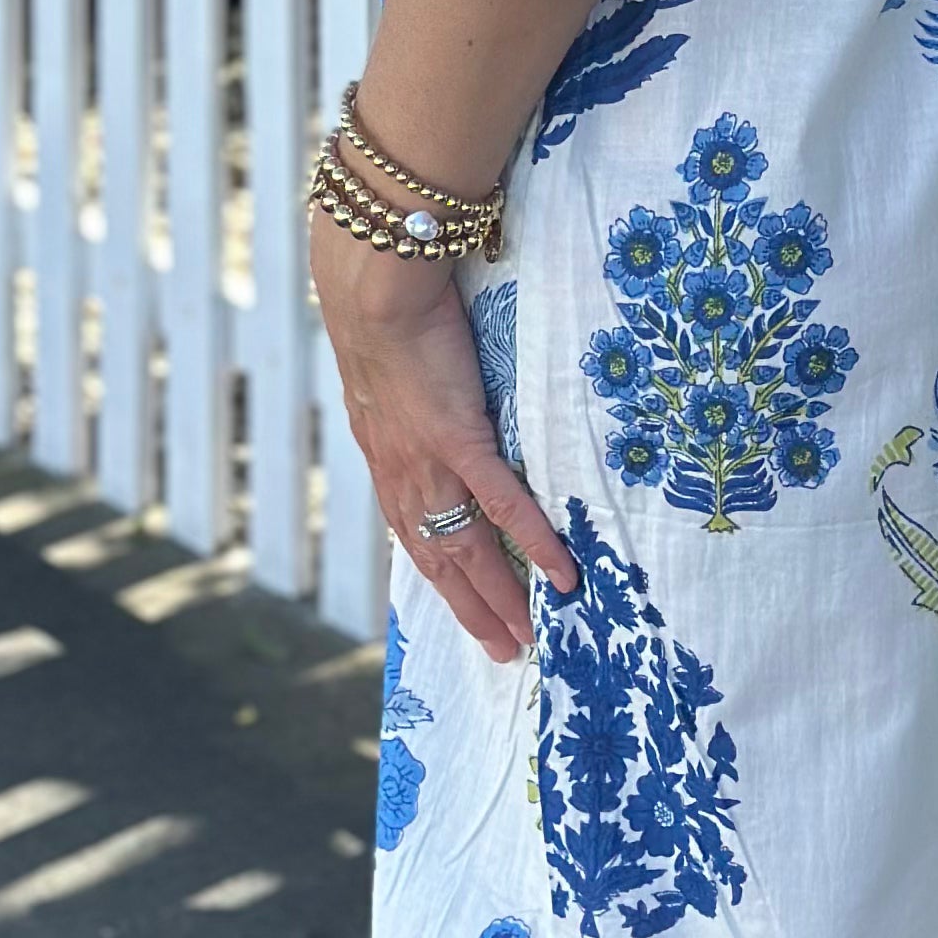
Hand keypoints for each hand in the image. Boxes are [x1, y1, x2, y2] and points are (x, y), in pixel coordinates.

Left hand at [312, 217, 576, 661]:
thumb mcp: (391, 369)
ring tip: (527, 634)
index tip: (464, 609)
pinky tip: (561, 572)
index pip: (415, 534)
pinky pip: (503, 505)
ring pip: (467, 549)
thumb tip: (435, 399)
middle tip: (504, 650)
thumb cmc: (386, 311)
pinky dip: (534, 542)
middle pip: (438, 560)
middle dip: (470, 608)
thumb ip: (413, 398)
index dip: (440, 578)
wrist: (376, 287)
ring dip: (498, 597)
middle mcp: (403, 474)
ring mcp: (430, 463)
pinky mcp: (459, 440)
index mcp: (387, 459)